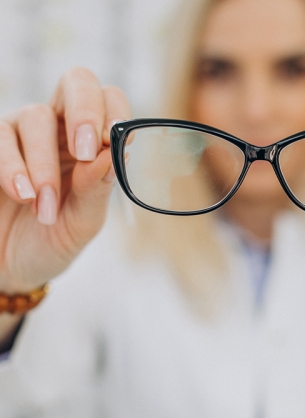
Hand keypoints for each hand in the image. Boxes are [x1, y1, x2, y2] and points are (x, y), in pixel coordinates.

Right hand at [0, 67, 130, 293]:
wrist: (11, 267)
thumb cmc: (53, 241)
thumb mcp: (82, 222)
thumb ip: (97, 190)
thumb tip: (112, 153)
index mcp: (92, 147)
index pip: (110, 104)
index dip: (114, 113)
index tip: (110, 144)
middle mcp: (60, 131)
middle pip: (77, 84)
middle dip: (84, 112)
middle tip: (83, 151)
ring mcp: (22, 134)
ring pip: (36, 117)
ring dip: (44, 165)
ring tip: (44, 207)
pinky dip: (11, 166)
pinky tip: (21, 194)